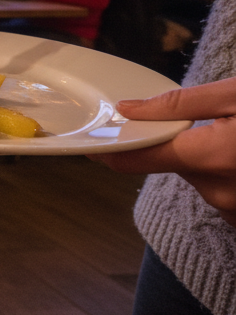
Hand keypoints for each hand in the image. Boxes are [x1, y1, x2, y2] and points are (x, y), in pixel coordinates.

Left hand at [87, 78, 235, 227]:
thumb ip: (182, 103)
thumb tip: (128, 109)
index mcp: (213, 158)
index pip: (138, 160)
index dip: (112, 150)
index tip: (92, 144)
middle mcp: (221, 193)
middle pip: (173, 165)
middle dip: (180, 144)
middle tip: (214, 121)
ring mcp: (235, 211)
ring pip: (198, 178)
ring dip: (207, 159)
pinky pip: (220, 191)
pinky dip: (225, 173)